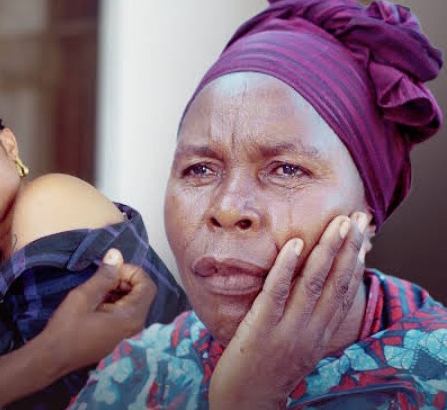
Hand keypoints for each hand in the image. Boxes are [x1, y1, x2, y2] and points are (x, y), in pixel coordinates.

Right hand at [45, 248, 156, 369]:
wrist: (53, 358)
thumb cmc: (67, 328)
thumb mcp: (83, 296)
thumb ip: (104, 275)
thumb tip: (116, 254)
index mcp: (130, 317)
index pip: (147, 285)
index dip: (132, 272)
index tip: (110, 271)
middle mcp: (136, 327)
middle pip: (142, 293)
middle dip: (124, 280)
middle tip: (101, 281)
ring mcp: (129, 335)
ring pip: (134, 303)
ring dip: (119, 291)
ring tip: (96, 292)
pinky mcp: (120, 339)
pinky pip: (127, 314)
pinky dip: (116, 303)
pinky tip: (97, 304)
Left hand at [208, 212, 369, 409]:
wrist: (245, 402)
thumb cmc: (265, 369)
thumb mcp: (295, 344)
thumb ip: (305, 319)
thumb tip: (310, 289)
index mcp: (319, 334)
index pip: (344, 292)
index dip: (355, 262)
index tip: (364, 236)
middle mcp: (310, 331)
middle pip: (335, 283)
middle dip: (348, 249)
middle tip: (357, 218)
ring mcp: (287, 330)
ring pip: (312, 284)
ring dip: (326, 251)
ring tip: (336, 224)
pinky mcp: (262, 329)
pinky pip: (276, 292)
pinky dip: (287, 267)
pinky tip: (294, 245)